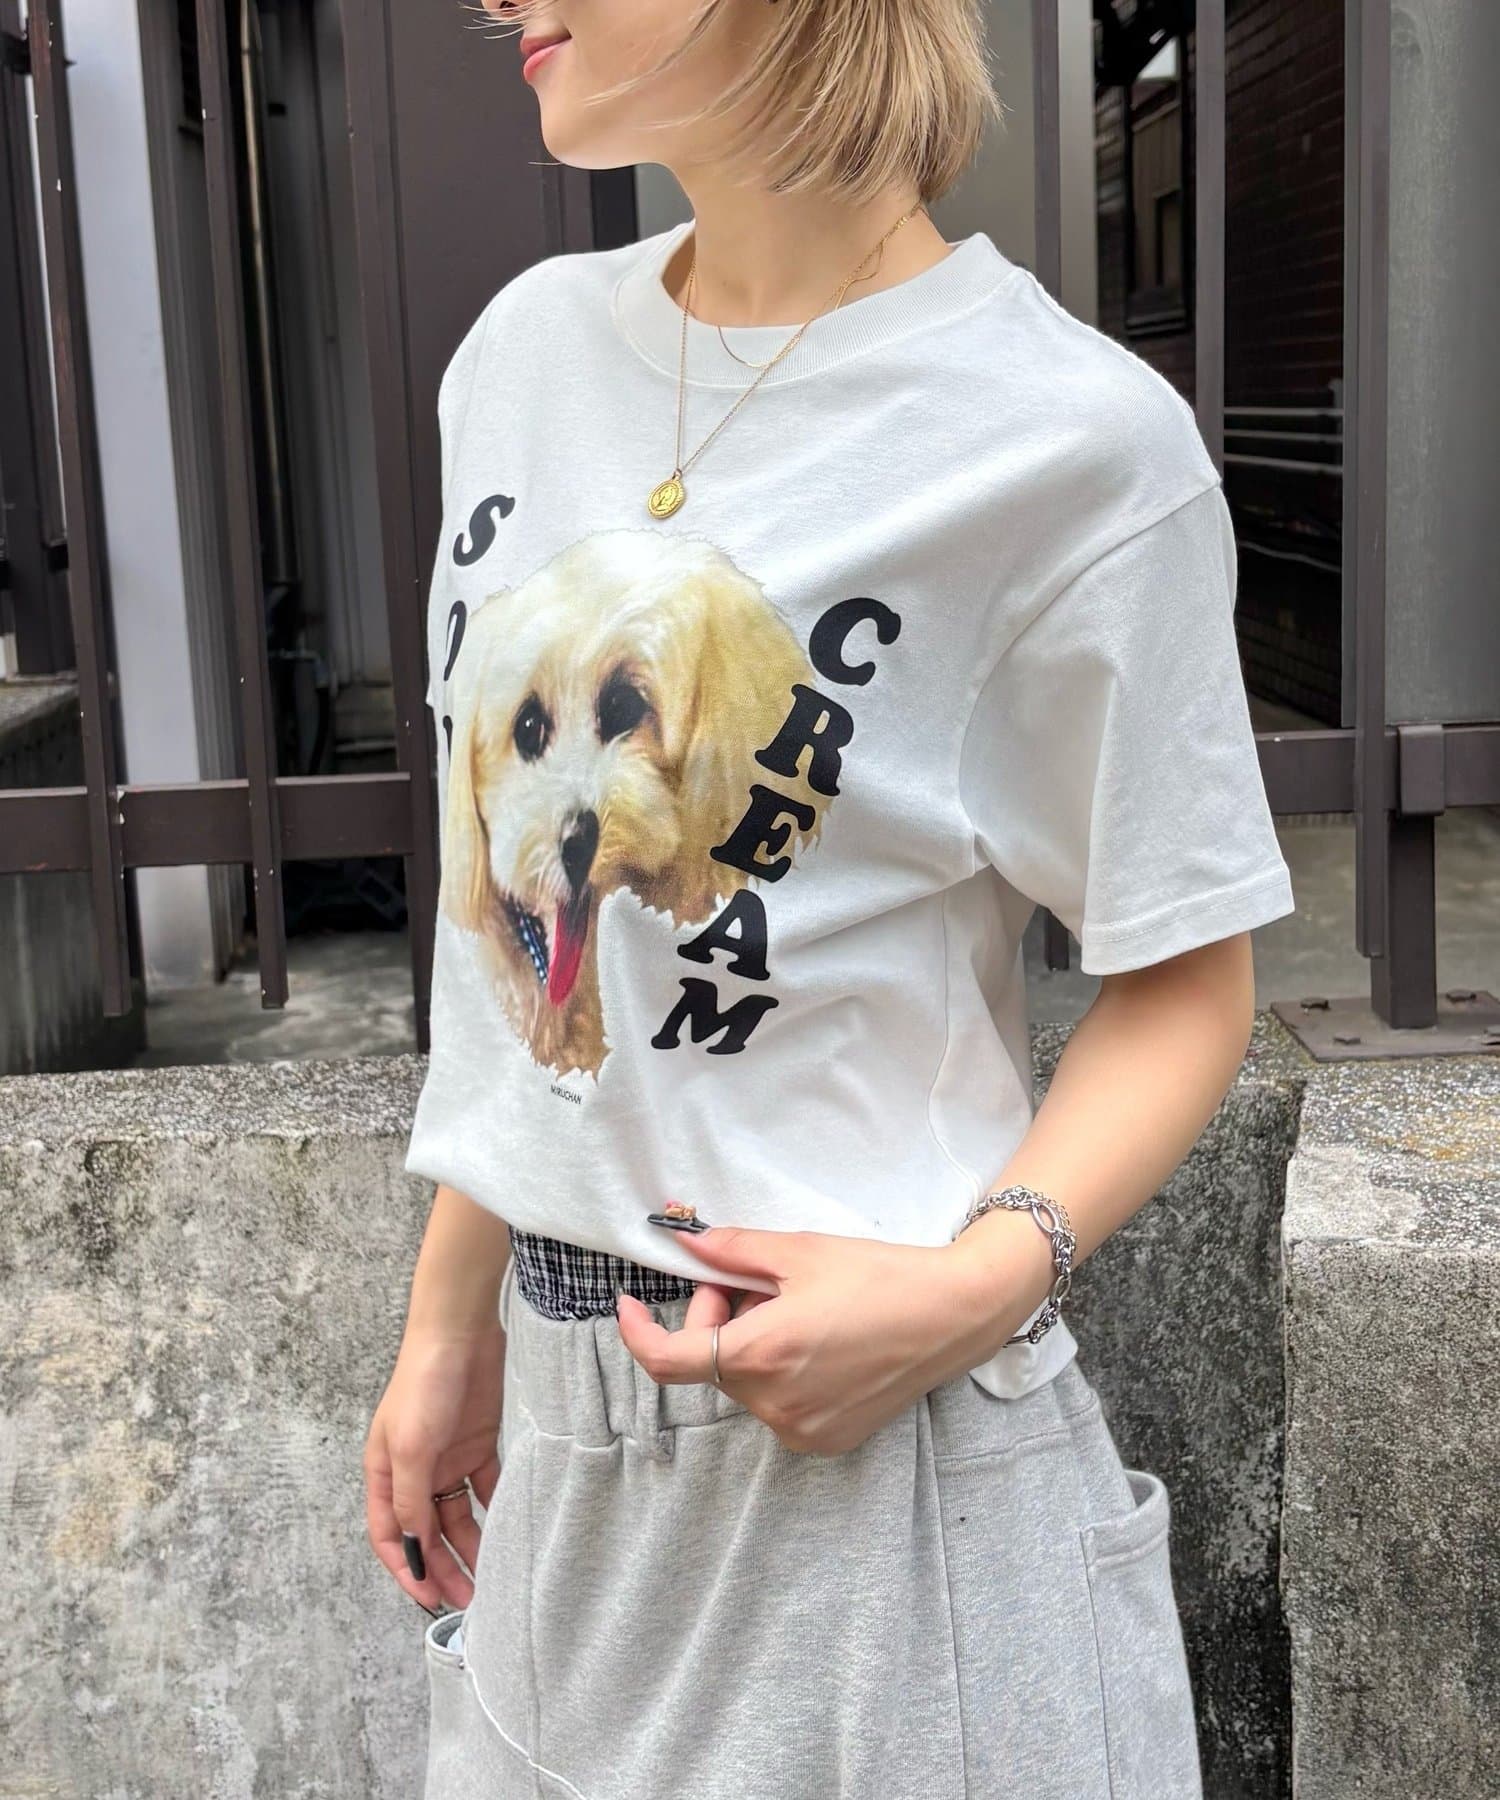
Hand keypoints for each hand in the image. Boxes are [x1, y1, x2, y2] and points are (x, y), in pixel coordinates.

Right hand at [364, 1320, 504, 1612]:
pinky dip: (495, 1511)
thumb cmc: (424, 1384)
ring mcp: (447, 1458)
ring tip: (491, 1578)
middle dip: (443, 1568)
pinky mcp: (478, 1444)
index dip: (406, 1569)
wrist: (461, 1331)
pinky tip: (510, 1534)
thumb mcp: (411, 1447)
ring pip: (457, 1516)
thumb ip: (410, 1499)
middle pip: (426, 1532)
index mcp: (385, 1473)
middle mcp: (414, 1471)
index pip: (390, 1535)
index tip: (429, 1599)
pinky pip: (486, 1488)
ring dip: (471, 1547)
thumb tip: (412, 1546)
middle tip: (468, 1602)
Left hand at [615, 1220, 1053, 1456]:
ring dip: (751, 1343)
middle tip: (754, 1280)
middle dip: (717, 1316)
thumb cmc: (881, 1276)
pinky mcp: (827, 1440)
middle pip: (712, 1361)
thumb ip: (732, 1251)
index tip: (629, 1304)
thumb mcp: (800, 1251)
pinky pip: (778, 1403)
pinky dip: (779, 1370)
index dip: (638, 1332)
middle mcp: (774, 1405)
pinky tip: (821, 1340)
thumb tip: (685, 1240)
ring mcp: (801, 1430)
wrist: (955, 1314)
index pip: (667, 1360)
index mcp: (759, 1356)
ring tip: (800, 1307)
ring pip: (745, 1381)